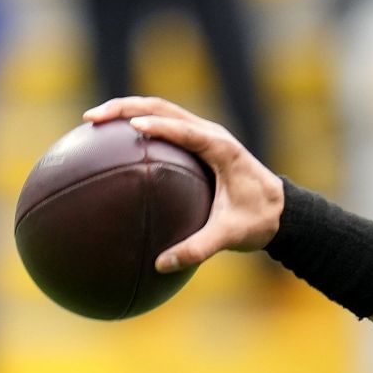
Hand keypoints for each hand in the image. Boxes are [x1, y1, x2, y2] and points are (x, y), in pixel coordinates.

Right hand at [83, 97, 283, 272]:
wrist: (281, 209)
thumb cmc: (258, 220)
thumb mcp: (231, 236)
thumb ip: (199, 249)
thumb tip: (161, 264)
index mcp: (222, 148)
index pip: (186, 130)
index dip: (160, 125)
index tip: (133, 127)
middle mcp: (211, 134)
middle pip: (162, 108)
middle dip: (126, 107)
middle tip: (92, 118)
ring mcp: (202, 134)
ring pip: (159, 110)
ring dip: (126, 110)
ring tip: (91, 121)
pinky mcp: (196, 141)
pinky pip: (162, 126)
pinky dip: (135, 125)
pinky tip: (109, 144)